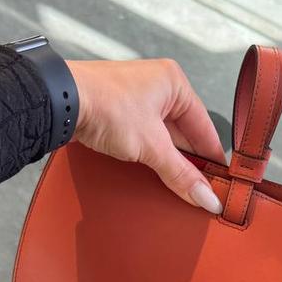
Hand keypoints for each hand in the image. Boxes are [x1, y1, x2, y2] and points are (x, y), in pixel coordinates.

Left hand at [67, 58, 226, 213]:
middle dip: (190, 163)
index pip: (204, 127)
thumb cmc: (105, 105)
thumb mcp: (151, 145)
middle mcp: (158, 86)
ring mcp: (136, 99)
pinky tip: (154, 175)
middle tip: (201, 192)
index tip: (222, 184)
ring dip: (169, 162)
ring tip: (180, 188)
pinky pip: (144, 138)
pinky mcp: (118, 112)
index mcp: (174, 83)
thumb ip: (181, 174)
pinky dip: (150, 157)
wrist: (59, 101)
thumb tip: (207, 198)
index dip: (213, 158)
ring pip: (164, 138)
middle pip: (185, 134)